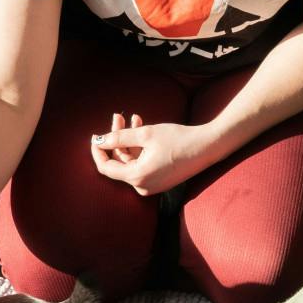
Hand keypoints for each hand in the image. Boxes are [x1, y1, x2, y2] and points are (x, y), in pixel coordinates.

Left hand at [90, 113, 211, 196]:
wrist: (207, 147)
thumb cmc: (178, 139)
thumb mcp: (145, 134)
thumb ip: (119, 137)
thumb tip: (99, 140)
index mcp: (137, 177)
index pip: (106, 167)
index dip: (98, 151)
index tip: (96, 135)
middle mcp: (142, 186)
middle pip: (119, 162)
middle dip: (116, 138)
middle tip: (118, 116)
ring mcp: (152, 185)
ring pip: (131, 160)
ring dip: (129, 140)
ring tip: (132, 118)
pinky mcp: (160, 180)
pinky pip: (142, 164)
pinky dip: (139, 148)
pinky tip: (141, 127)